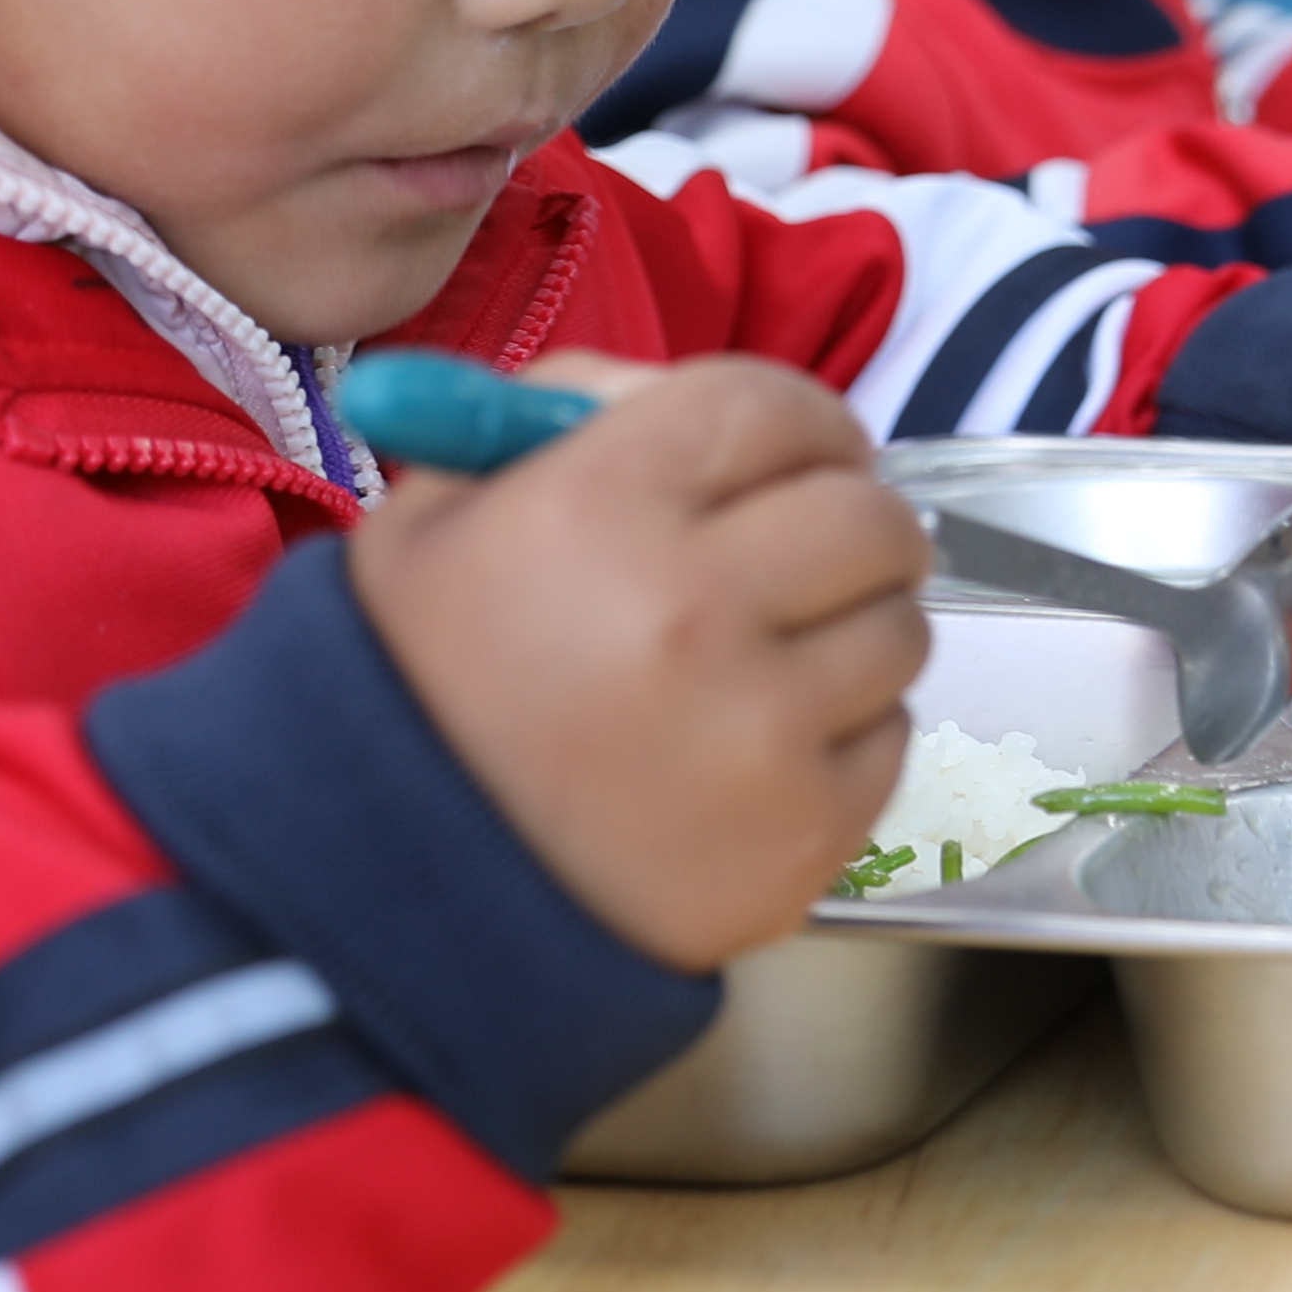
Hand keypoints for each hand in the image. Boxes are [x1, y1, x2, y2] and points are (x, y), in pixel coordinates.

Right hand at [343, 350, 927, 970]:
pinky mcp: (806, 834)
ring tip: (769, 660)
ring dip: (854, 628)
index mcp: (596, 508)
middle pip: (868, 517)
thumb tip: (673, 391)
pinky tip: (756, 749)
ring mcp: (760, 732)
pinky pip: (892, 737)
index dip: (802, 424)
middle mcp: (691, 610)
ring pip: (900, 627)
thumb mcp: (437, 517)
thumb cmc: (419, 691)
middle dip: (852, 521)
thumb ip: (562, 415)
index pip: (773, 408)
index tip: (800, 452)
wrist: (392, 900)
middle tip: (814, 551)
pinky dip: (846, 733)